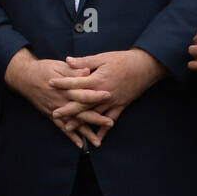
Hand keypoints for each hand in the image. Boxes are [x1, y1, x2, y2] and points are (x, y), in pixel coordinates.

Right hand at [4, 49, 105, 148]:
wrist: (24, 77)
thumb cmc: (43, 69)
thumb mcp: (59, 66)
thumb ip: (74, 71)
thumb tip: (88, 71)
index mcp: (65, 88)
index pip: (83, 93)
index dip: (96, 95)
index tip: (110, 96)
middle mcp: (61, 101)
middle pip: (81, 112)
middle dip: (96, 119)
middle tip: (110, 123)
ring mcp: (56, 110)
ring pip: (73, 124)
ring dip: (86, 133)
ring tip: (98, 142)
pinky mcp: (51, 115)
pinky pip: (62, 128)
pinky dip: (71, 136)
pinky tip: (80, 144)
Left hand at [51, 49, 167, 145]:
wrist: (146, 66)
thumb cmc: (123, 60)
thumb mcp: (103, 57)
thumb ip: (84, 61)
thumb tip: (67, 60)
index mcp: (98, 79)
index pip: (76, 82)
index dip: (62, 83)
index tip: (50, 83)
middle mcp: (104, 93)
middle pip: (82, 103)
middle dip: (67, 109)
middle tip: (54, 114)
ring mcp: (112, 101)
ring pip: (94, 114)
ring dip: (81, 122)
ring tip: (68, 128)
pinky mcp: (121, 105)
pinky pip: (111, 120)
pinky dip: (103, 129)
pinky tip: (96, 138)